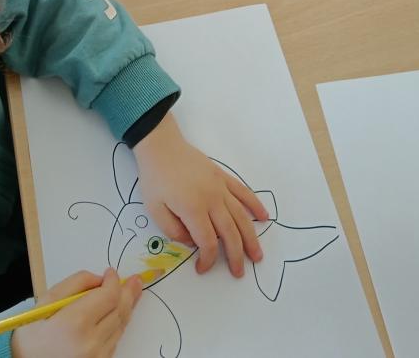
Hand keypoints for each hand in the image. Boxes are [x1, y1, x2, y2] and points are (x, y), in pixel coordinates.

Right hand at [11, 268, 141, 357]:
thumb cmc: (30, 339)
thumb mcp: (44, 303)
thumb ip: (73, 284)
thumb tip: (98, 279)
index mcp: (76, 323)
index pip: (109, 295)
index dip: (114, 281)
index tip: (111, 273)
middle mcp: (92, 343)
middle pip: (120, 310)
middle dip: (128, 291)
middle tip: (136, 280)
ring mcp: (98, 357)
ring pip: (120, 326)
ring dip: (126, 307)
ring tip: (132, 293)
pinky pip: (114, 341)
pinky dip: (117, 325)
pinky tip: (118, 314)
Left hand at [132, 114, 268, 276]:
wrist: (161, 145)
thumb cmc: (155, 177)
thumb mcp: (154, 209)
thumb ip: (173, 230)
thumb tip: (193, 242)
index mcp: (193, 208)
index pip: (207, 242)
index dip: (208, 259)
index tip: (202, 268)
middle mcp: (212, 199)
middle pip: (230, 232)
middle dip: (236, 256)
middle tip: (240, 272)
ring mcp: (220, 186)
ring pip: (241, 216)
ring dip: (251, 237)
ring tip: (258, 255)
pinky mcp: (222, 176)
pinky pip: (243, 192)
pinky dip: (254, 205)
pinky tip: (264, 217)